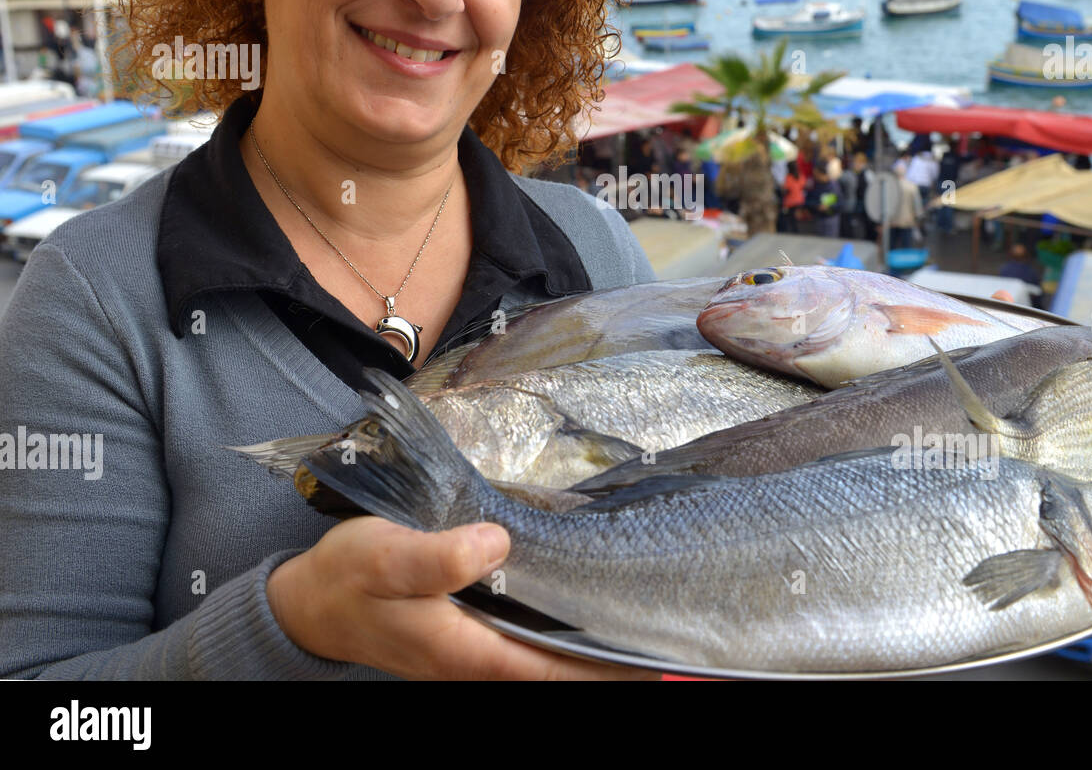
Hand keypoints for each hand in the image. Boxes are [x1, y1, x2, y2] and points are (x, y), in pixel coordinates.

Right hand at [267, 517, 658, 679]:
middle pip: (554, 672)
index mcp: (464, 649)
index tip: (650, 655)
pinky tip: (577, 604)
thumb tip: (496, 543)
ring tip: (633, 616)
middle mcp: (473, 660)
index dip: (601, 667)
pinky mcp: (465, 636)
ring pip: (541, 659)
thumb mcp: (384, 557)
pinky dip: (556, 632)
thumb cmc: (346, 577)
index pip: (550, 670)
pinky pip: (524, 643)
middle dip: (605, 659)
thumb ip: (438, 557)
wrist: (309, 600)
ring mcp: (470, 652)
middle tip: (660, 629)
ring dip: (584, 646)